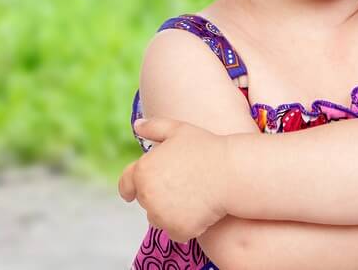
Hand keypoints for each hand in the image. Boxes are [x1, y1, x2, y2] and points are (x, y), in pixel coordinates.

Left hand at [118, 118, 228, 241]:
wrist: (231, 172)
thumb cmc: (207, 148)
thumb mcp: (179, 130)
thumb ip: (154, 127)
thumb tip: (137, 125)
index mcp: (143, 171)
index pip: (126, 184)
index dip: (129, 188)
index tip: (130, 194)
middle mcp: (147, 196)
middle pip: (147, 202)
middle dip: (160, 196)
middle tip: (183, 185)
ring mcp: (161, 216)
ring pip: (160, 219)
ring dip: (171, 213)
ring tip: (193, 197)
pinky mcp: (178, 230)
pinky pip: (177, 232)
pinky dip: (186, 226)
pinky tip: (200, 211)